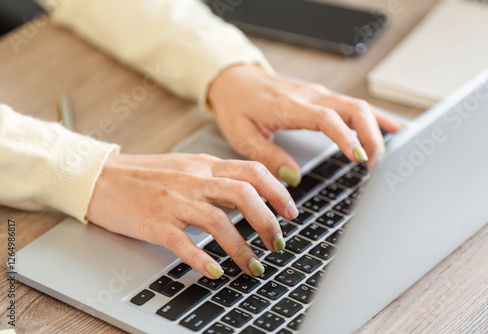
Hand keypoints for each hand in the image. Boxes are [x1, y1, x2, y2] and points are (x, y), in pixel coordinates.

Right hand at [87, 153, 296, 278]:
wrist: (102, 178)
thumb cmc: (146, 175)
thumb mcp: (187, 167)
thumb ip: (217, 178)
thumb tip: (250, 196)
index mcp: (205, 165)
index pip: (252, 172)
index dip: (278, 192)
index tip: (290, 213)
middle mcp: (194, 180)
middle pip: (243, 194)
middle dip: (267, 222)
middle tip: (277, 243)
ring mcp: (174, 201)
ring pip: (218, 221)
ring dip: (242, 248)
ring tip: (253, 265)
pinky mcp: (155, 222)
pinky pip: (183, 243)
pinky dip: (202, 259)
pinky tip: (214, 271)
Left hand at [208, 65, 400, 185]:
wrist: (235, 81)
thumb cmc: (238, 107)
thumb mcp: (243, 136)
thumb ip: (268, 157)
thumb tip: (292, 179)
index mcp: (288, 107)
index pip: (326, 118)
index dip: (346, 137)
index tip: (360, 158)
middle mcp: (309, 97)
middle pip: (353, 110)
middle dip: (372, 138)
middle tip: (380, 166)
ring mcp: (318, 94)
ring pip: (359, 106)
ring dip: (378, 129)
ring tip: (393, 153)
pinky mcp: (322, 97)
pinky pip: (354, 105)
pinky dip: (375, 117)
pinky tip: (392, 129)